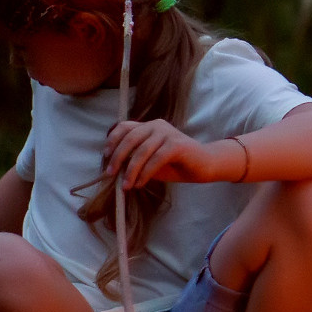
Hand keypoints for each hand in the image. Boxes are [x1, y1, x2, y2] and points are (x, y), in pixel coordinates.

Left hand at [104, 118, 224, 187]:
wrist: (206, 166)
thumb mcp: (151, 161)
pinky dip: (145, 174)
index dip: (112, 140)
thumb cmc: (177, 165)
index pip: (125, 127)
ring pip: (141, 151)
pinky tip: (140, 184)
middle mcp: (157, 125)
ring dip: (130, 170)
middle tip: (111, 175)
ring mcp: (168, 134)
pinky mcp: (177, 145)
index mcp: (150, 126)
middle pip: (130, 138)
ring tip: (126, 186)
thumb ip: (135, 159)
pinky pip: (155, 160)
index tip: (106, 155)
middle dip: (117, 157)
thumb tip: (115, 168)